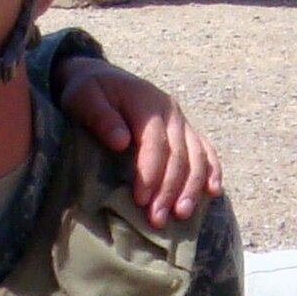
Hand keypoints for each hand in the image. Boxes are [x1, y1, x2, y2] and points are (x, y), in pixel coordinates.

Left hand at [56, 57, 222, 226]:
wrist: (99, 76)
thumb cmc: (87, 91)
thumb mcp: (83, 96)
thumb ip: (99, 116)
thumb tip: (121, 142)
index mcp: (147, 103)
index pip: (155, 143)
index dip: (150, 173)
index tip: (141, 200)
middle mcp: (171, 112)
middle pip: (179, 155)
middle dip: (170, 190)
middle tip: (157, 219)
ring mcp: (181, 121)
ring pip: (196, 156)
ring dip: (191, 188)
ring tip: (182, 215)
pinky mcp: (185, 131)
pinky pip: (205, 151)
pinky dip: (212, 170)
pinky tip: (213, 192)